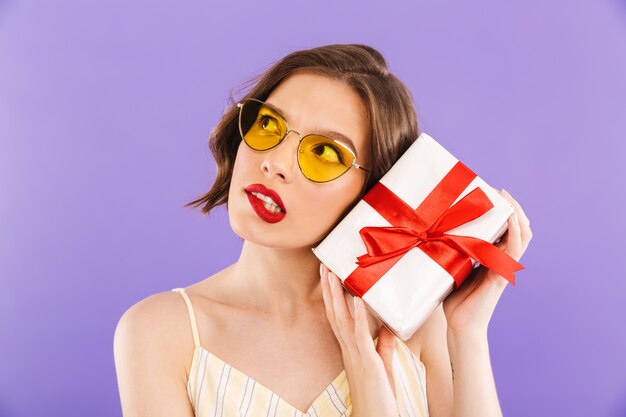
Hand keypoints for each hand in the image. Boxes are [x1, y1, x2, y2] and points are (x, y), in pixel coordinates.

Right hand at [320, 263, 399, 416]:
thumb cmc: (379, 395)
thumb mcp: (382, 364)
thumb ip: (383, 344)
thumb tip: (388, 326)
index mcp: (350, 348)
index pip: (337, 317)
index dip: (331, 297)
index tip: (328, 276)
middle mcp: (348, 349)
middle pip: (334, 313)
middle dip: (328, 289)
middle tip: (324, 266)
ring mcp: (355, 355)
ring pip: (342, 320)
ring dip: (337, 296)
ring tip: (333, 274)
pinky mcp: (367, 362)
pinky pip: (361, 335)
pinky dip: (360, 316)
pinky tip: (359, 300)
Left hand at [443, 188, 532, 335]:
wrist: (459, 326)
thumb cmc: (453, 300)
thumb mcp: (451, 267)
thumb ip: (452, 252)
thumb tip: (433, 231)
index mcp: (492, 258)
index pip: (507, 230)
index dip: (505, 211)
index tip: (492, 194)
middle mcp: (502, 261)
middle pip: (520, 229)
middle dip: (513, 207)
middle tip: (500, 191)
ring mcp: (503, 268)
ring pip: (522, 236)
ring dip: (517, 214)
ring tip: (506, 199)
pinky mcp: (500, 276)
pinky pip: (513, 251)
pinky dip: (514, 233)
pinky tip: (511, 220)